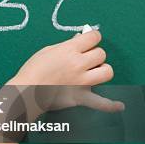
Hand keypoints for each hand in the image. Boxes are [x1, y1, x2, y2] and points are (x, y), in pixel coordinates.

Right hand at [7, 30, 124, 112]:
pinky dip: (110, 105)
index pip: (93, 37)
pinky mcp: (80, 97)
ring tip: (93, 72)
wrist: (25, 91)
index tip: (87, 41)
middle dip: (94, 54)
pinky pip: (100, 103)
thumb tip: (80, 39)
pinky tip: (119, 105)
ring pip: (107, 72)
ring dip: (102, 70)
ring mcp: (81, 82)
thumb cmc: (32, 70)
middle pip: (101, 54)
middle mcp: (78, 64)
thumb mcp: (47, 51)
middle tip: (83, 59)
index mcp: (69, 50)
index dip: (91, 38)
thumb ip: (66, 46)